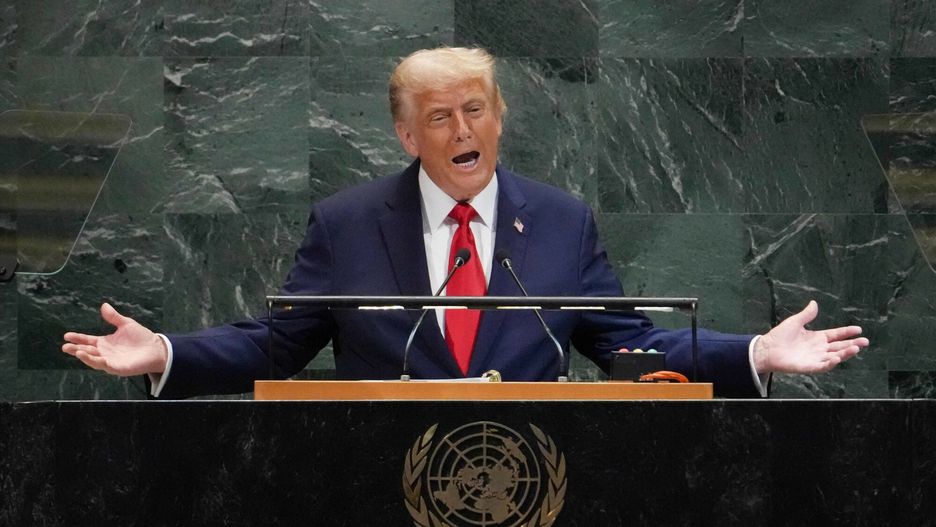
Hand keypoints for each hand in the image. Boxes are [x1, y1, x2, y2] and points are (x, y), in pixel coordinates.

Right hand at [62, 303, 167, 375]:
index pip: (88, 341)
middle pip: (87, 351)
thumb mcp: (126, 324)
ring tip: (76, 351)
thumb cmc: (141, 337)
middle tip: (65, 347)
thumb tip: (104, 305)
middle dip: (75, 349)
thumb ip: (114, 317)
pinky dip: (97, 362)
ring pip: (94, 360)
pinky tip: (90, 357)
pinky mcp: (118, 368)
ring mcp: (111, 361)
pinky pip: (105, 366)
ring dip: (85, 357)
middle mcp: (105, 353)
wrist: (157, 349)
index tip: (67, 335)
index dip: (78, 338)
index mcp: (105, 343)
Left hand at [754, 300, 868, 374]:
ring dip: (845, 354)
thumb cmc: (780, 336)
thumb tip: (814, 303)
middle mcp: (819, 349)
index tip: (859, 329)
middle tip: (865, 341)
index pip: (836, 335)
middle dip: (853, 344)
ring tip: (855, 348)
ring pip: (834, 356)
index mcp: (817, 338)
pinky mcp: (809, 367)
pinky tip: (837, 358)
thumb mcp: (795, 322)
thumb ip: (806, 314)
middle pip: (840, 347)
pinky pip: (822, 366)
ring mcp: (815, 358)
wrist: (766, 348)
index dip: (847, 332)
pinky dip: (830, 363)